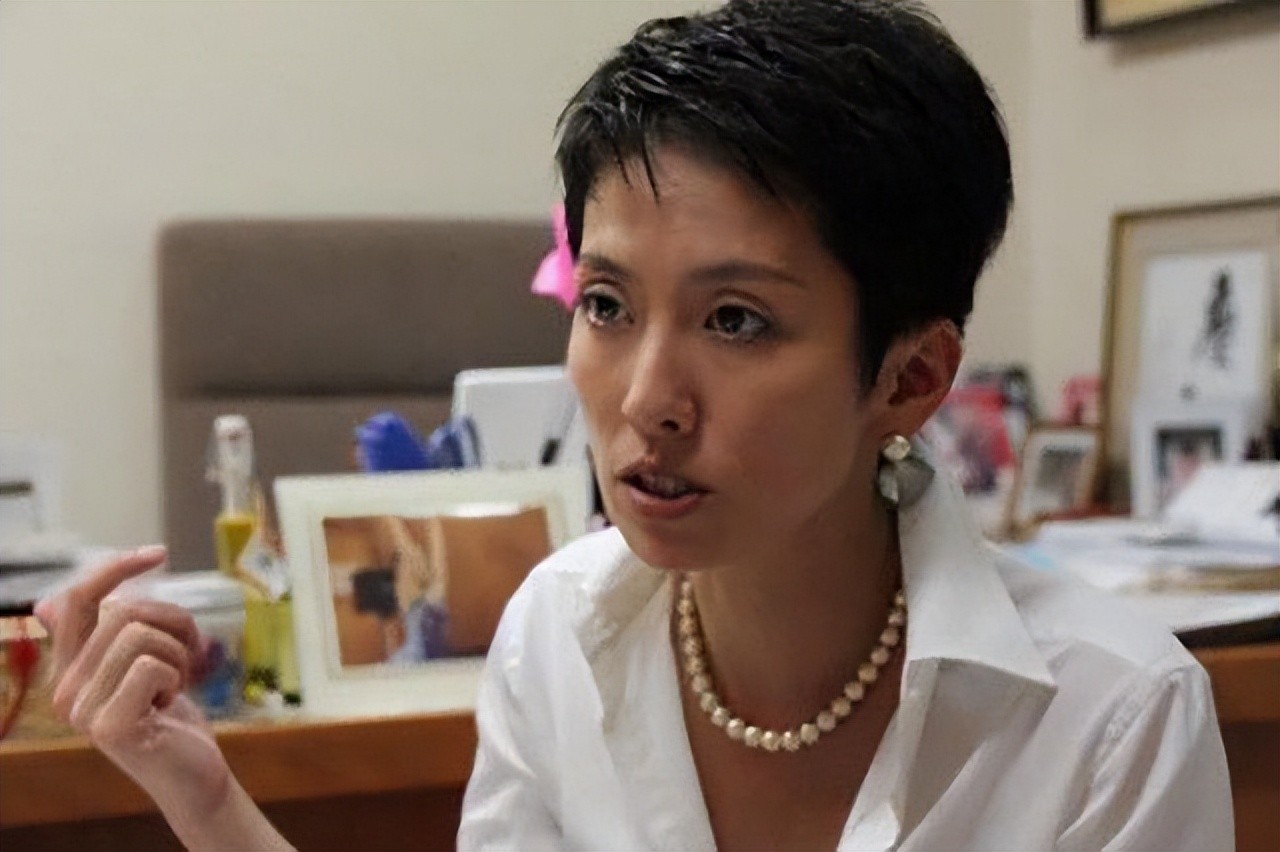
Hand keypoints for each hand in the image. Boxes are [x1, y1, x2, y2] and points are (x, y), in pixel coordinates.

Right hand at [35, 546, 231, 825]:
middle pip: (124, 612)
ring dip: (179, 654)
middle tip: (186, 659)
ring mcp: (83, 711)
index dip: (115, 568)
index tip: (158, 553)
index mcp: (70, 669)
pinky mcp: (110, 726)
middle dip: (174, 625)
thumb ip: (104, 636)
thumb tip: (45, 604)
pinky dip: (177, 678)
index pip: (78, 600)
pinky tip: (171, 706)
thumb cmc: (170, 716)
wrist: (193, 773)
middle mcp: (66, 690)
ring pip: (140, 635)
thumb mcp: (140, 666)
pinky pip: (152, 666)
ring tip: (176, 686)